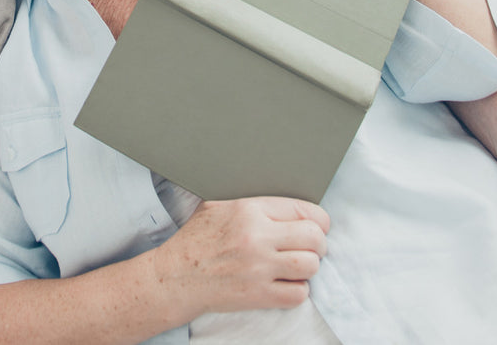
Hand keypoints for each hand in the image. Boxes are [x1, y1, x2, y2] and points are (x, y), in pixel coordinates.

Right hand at [153, 197, 328, 316]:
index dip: (318, 219)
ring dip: (309, 267)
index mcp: (249, 209)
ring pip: (310, 265)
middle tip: (312, 247)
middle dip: (319, 243)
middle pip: (314, 237)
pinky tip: (287, 283)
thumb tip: (280, 201)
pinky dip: (298, 290)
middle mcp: (258, 237)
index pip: (303, 209)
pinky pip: (298, 294)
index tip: (318, 226)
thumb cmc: (196, 239)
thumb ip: (250, 201)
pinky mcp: (259, 295)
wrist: (177, 276)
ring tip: (299, 265)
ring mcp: (259, 268)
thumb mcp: (218, 205)